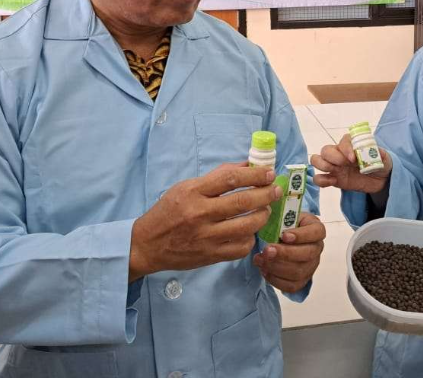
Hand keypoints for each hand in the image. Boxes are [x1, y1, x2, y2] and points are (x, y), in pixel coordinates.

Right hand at [129, 162, 282, 280]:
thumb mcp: (185, 187)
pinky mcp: (210, 256)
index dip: (254, 175)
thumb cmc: (168, 212)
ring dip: (262, 216)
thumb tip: (246, 166)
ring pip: (247, 226)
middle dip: (266, 194)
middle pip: (243, 202)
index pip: (230, 178)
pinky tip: (248, 232)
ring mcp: (206, 236)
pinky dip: (250, 238)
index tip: (268, 173)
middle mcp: (200, 213)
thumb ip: (215, 178)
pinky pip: (241, 247)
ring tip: (265, 211)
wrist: (147, 245)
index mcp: (193, 192)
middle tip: (275, 190)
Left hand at [253, 212, 325, 292]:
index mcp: (315, 229)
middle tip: (267, 250)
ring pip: (299, 271)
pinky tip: (264, 271)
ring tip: (260, 260)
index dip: (302, 235)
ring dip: (277, 267)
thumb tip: (266, 208)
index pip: (316, 232)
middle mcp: (316, 248)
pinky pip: (292, 286)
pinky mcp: (302, 280)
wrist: (279, 240)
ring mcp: (311, 266)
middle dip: (285, 253)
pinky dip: (276, 280)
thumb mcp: (283, 215)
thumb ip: (279, 214)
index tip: (284, 235)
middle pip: (307, 254)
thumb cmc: (281, 225)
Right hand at [310, 133, 391, 193]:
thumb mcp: (384, 157)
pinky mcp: (333, 179)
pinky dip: (321, 180)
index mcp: (351, 145)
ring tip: (335, 173)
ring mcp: (335, 166)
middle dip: (333, 157)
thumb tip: (375, 152)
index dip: (346, 149)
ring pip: (317, 160)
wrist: (381, 180)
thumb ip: (379, 153)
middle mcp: (340, 153)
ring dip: (322, 165)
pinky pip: (319, 178)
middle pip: (326, 150)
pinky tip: (332, 182)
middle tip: (344, 165)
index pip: (343, 141)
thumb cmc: (381, 164)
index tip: (354, 158)